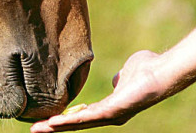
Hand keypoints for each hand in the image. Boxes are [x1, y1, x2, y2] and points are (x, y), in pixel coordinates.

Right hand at [31, 50, 170, 131]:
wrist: (161, 72)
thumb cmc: (146, 69)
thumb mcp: (125, 74)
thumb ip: (119, 79)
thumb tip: (116, 80)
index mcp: (109, 108)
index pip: (82, 116)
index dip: (64, 119)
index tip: (46, 120)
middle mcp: (109, 116)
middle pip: (76, 123)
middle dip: (54, 127)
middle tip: (34, 130)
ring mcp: (111, 115)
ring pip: (78, 124)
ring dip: (57, 126)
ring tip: (39, 129)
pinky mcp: (113, 111)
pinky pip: (87, 117)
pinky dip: (70, 120)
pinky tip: (56, 122)